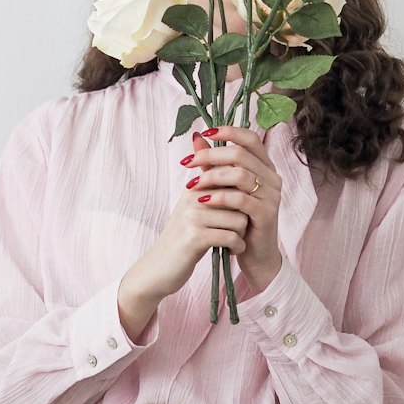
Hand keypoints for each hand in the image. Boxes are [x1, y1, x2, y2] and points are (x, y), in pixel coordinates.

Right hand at [140, 149, 251, 301]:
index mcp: (194, 187)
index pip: (231, 178)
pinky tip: (231, 249)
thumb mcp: (192, 203)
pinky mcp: (195, 237)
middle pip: (239, 198)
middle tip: (238, 228)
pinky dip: (237, 246)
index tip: (238, 212)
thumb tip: (200, 136)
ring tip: (233, 239)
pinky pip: (231, 236)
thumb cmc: (183, 235)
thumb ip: (203, 175)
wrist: (159, 267)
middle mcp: (192, 197)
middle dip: (244, 215)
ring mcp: (192, 216)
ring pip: (238, 219)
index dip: (242, 196)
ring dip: (241, 233)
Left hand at [186, 127, 281, 293]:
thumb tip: (196, 137)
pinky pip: (241, 199)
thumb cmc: (239, 219)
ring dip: (211, 177)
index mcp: (265, 167)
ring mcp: (272, 196)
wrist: (255, 254)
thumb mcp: (224, 187)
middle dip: (210, 156)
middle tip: (188, 162)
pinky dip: (220, 197)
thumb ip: (212, 164)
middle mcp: (272, 177)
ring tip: (192, 185)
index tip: (206, 133)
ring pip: (240, 175)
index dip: (229, 131)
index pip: (251, 139)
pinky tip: (204, 200)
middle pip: (241, 154)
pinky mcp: (267, 214)